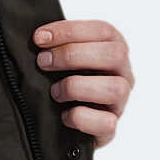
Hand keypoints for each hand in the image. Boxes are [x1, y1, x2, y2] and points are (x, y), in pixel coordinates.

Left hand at [32, 18, 133, 149]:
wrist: (63, 128)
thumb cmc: (62, 84)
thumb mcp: (61, 61)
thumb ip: (56, 46)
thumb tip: (37, 37)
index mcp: (113, 51)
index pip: (104, 31)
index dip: (70, 30)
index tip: (39, 38)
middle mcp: (122, 75)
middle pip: (115, 54)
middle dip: (73, 55)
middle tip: (43, 62)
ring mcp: (119, 103)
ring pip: (116, 88)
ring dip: (76, 86)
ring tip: (53, 92)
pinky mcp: (109, 128)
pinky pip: (107, 123)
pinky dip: (81, 117)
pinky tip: (63, 115)